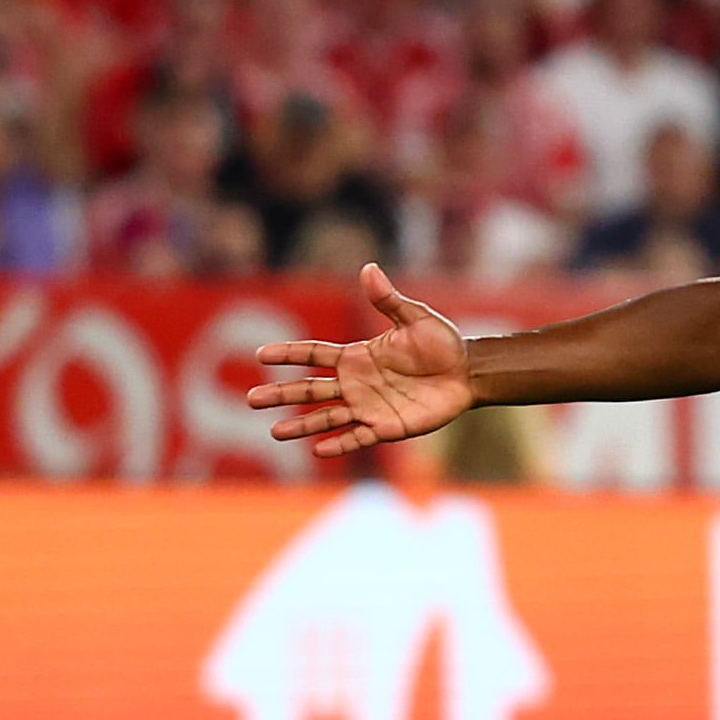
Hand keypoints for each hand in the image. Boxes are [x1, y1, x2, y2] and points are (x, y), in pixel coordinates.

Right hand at [247, 263, 472, 457]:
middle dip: (281, 394)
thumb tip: (369, 269)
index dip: (289, 354)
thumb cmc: (442, 343)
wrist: (467, 373)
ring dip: (301, 425)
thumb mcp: (415, 318)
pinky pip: (358, 437)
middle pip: (310, 389)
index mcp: (357, 356)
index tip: (260, 354)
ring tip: (274, 432)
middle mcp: (356, 383)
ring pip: (326, 417)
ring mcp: (368, 407)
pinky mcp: (386, 427)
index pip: (314, 353)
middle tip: (251, 399)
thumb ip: (388, 300)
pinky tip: (318, 451)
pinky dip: (339, 444)